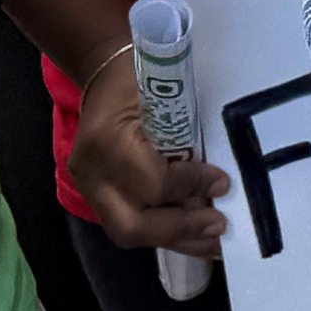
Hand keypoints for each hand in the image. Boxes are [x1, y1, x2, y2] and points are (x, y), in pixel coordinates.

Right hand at [70, 61, 230, 260]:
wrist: (101, 69)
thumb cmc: (140, 72)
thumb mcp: (167, 89)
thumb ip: (188, 133)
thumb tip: (219, 182)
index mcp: (107, 140)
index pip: (152, 184)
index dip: (191, 187)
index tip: (222, 183)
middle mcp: (91, 172)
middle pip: (131, 226)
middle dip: (180, 230)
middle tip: (219, 226)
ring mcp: (88, 187)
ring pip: (128, 233)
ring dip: (175, 238)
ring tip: (211, 240)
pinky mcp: (94, 195)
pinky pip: (127, 223)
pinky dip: (162, 230)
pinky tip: (190, 232)